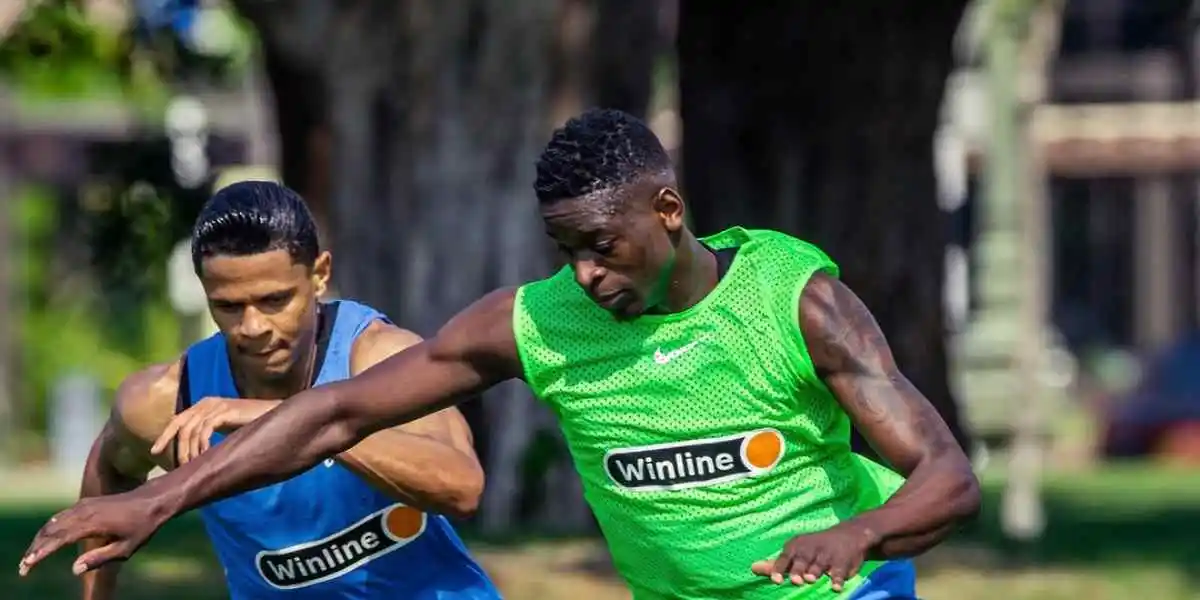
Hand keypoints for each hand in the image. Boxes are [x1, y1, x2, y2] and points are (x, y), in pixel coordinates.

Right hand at [18, 488, 174, 576]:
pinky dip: (50, 528)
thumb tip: (75, 570)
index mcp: (92, 523)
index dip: (41, 553)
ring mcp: (84, 504)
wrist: (153, 500)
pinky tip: (46, 538)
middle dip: (35, 549)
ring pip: (53, 522)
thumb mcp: (126, 548)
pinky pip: (61, 515)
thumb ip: (100, 559)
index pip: (58, 540)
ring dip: (40, 539)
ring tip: (32, 556)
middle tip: (25, 567)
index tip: (28, 566)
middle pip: (50, 530)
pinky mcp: (86, 502)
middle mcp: (84, 511)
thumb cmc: (143, 526)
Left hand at [151, 397, 278, 463]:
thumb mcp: (225, 427)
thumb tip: (195, 453)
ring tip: (194, 465)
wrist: (273, 413)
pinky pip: (206, 430)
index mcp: (203, 405)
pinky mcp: (225, 411)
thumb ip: (209, 433)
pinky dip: (203, 445)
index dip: (165, 436)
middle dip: (176, 447)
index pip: (177, 420)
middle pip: (181, 425)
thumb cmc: (251, 423)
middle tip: (177, 467)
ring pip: (192, 430)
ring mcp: (216, 405)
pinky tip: (206, 456)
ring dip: (191, 450)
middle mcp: (206, 403)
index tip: (154, 452)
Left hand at [750, 522, 878, 591]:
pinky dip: (837, 578)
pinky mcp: (843, 562)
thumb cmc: (815, 548)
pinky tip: (835, 586)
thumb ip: (775, 564)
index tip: (775, 580)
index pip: (785, 557)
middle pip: (802, 560)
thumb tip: (753, 568)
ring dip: (815, 572)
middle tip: (795, 580)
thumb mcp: (796, 551)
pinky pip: (839, 571)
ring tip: (811, 579)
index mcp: (797, 546)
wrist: (849, 535)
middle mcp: (811, 549)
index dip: (779, 568)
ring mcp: (827, 555)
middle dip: (798, 570)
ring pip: (819, 565)